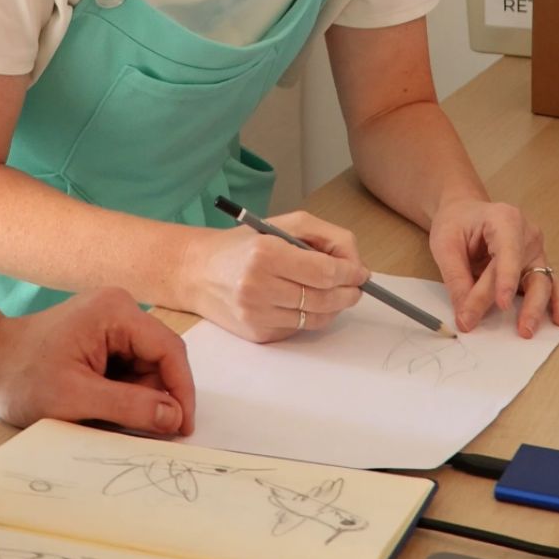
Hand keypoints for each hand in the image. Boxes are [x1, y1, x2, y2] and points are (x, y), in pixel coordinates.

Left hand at [0, 287, 194, 435]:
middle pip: (159, 357)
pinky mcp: (103, 335)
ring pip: (146, 365)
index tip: (183, 427)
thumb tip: (174, 417)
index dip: (181, 390)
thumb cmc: (22, 377)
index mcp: (116, 312)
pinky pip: (129, 366)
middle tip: (148, 433)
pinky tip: (102, 407)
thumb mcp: (75, 399)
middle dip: (157, 396)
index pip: (168, 350)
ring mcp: (111, 321)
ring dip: (139, 397)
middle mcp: (120, 308)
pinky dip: (124, 392)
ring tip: (109, 419)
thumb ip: (129, 407)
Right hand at [185, 211, 368, 342]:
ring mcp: (256, 314)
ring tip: (334, 293)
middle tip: (355, 285)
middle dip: (348, 292)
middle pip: (324, 298)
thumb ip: (327, 236)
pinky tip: (303, 302)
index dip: (350, 274)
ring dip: (333, 307)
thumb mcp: (286, 224)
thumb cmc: (246, 244)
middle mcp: (258, 286)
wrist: (198, 271)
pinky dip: (310, 317)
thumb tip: (356, 265)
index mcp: (266, 253)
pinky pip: (299, 329)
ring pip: (315, 319)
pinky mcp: (257, 334)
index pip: (324, 272)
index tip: (360, 272)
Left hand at [429, 199, 558, 337]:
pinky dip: (557, 302)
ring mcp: (535, 251)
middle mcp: (527, 234)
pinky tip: (558, 320)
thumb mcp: (445, 244)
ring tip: (528, 330)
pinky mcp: (537, 266)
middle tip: (519, 330)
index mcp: (504, 219)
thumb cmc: (456, 223)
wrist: (464, 213)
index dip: (506, 279)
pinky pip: (552, 284)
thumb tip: (466, 315)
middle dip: (522, 303)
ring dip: (539, 308)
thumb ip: (456, 278)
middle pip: (525, 271)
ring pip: (543, 282)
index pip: (508, 252)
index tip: (502, 304)